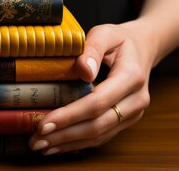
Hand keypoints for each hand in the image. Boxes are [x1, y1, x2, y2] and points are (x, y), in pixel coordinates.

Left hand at [29, 21, 154, 154]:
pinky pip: (102, 136)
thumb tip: (83, 70)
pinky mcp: (126, 120)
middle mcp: (136, 100)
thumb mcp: (106, 33)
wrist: (143, 48)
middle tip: (36, 140)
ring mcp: (133, 113)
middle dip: (64, 135)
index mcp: (131, 76)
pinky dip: (78, 143)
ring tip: (41, 145)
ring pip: (99, 135)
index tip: (44, 123)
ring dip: (69, 143)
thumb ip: (93, 48)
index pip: (98, 102)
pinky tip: (57, 145)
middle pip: (97, 125)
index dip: (70, 115)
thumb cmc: (120, 40)